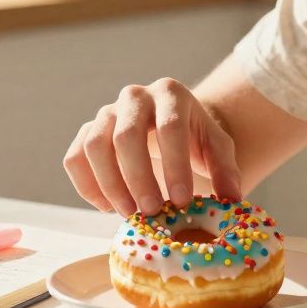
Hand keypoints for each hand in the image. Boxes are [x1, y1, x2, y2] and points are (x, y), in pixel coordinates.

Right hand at [63, 78, 241, 215]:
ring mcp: (107, 112)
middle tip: (151, 211)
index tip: (182, 201)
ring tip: (128, 213)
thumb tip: (231, 201)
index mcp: (171, 93)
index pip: (170, 127)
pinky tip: (106, 207)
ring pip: (94, 145)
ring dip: (109, 184)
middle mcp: (135, 96)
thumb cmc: (195, 137)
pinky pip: (75, 157)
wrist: (171, 123)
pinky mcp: (87, 131)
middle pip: (126, 135)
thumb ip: (226, 170)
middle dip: (138, 177)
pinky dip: (86, 185)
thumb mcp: (217, 147)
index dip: (175, 165)